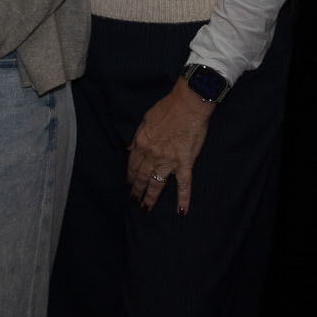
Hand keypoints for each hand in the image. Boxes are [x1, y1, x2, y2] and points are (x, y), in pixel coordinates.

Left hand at [128, 79, 213, 213]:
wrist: (188, 104)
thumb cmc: (168, 108)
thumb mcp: (145, 119)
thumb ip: (137, 136)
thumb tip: (128, 148)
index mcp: (141, 143)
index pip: (132, 165)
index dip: (130, 176)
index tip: (129, 183)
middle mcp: (152, 154)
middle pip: (142, 177)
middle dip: (136, 190)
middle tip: (134, 200)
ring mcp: (168, 160)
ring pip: (157, 184)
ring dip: (150, 197)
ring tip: (146, 208)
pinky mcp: (185, 162)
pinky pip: (184, 185)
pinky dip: (183, 199)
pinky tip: (181, 212)